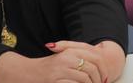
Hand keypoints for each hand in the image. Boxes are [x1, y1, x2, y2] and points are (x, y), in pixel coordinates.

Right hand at [0, 40, 123, 82]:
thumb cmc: (48, 68)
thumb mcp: (64, 57)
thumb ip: (80, 57)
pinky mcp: (55, 80)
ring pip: (86, 79)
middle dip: (99, 80)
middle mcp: (67, 58)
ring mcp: (61, 70)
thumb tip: (99, 64)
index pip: (96, 58)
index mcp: (72, 51)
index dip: (104, 69)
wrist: (26, 73)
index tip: (106, 78)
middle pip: (93, 69)